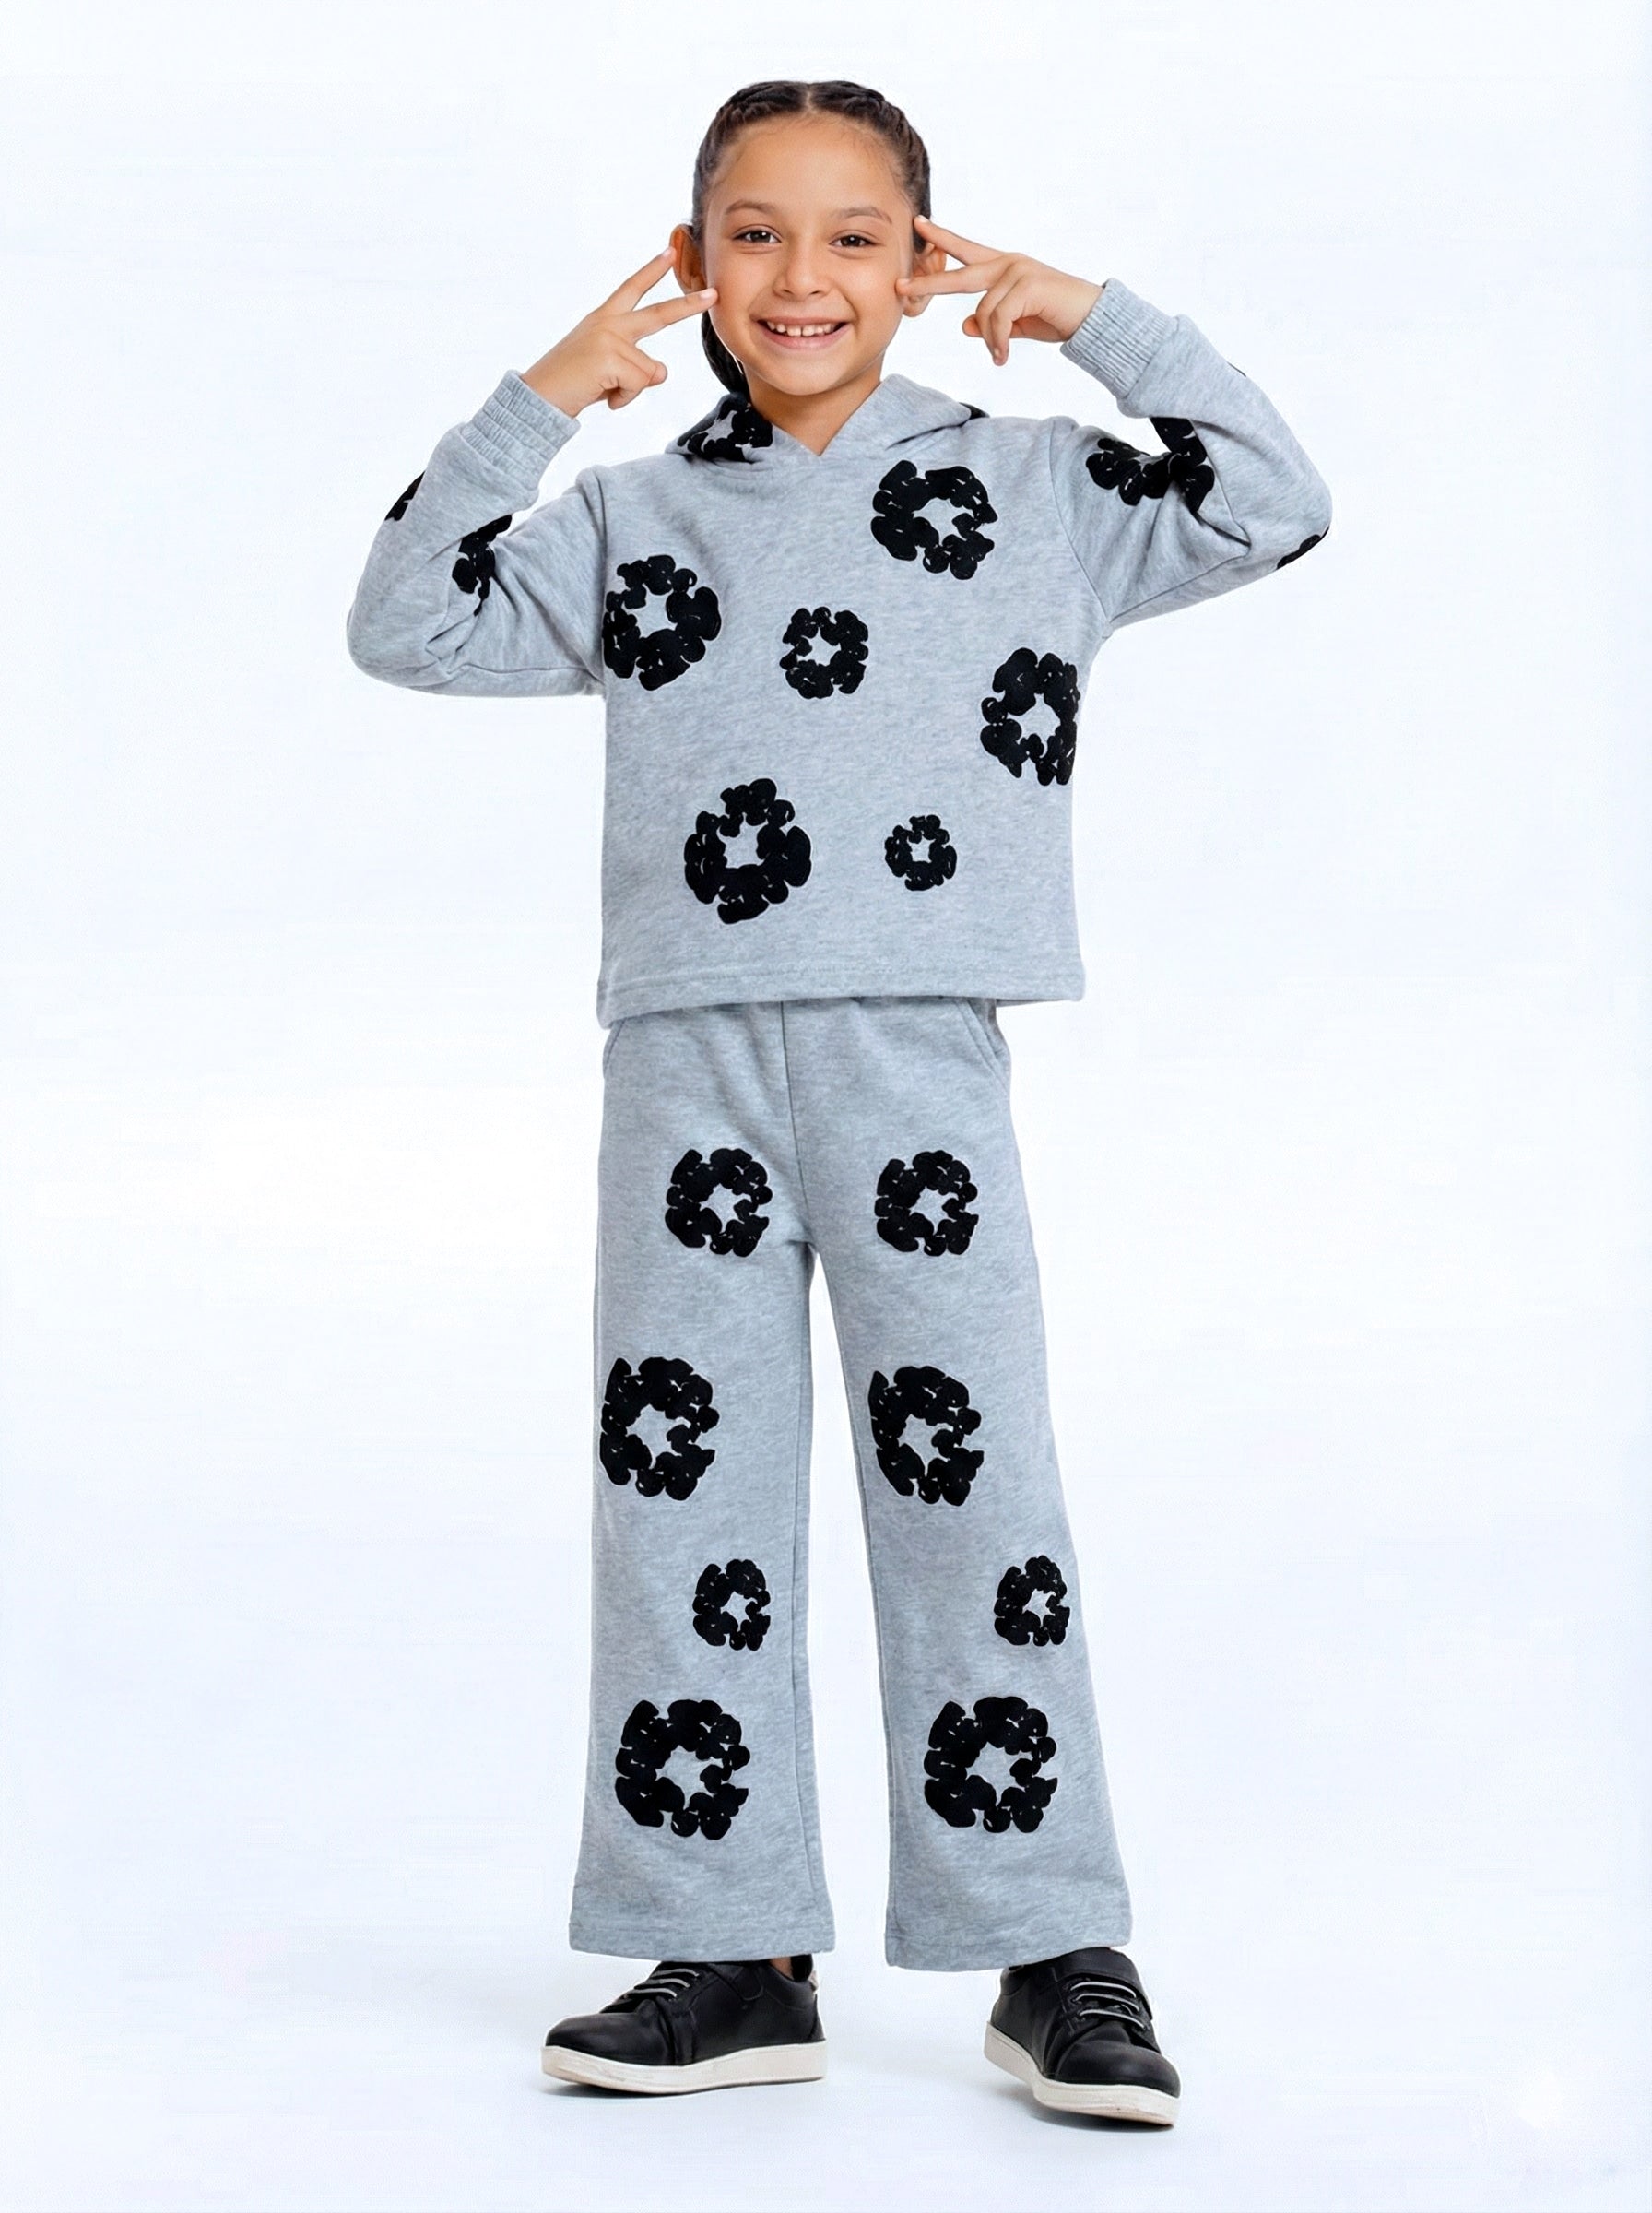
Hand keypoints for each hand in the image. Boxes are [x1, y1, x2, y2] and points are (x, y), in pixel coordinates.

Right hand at [521, 249, 716, 414]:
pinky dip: (624, 399)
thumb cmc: (571, 385)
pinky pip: (639, 384)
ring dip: (631, 390)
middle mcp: (607, 323)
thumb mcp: (608, 371)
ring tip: (603, 390)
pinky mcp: (609, 358)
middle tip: (714, 294)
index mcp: (603, 320)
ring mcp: (609, 338)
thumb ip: (636, 366)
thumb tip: (661, 371)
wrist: (539, 398)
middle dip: (688, 305)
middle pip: (658, 314)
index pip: (631, 289)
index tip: (670, 252)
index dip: (652, 271)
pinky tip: (602, 396)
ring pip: (650, 370)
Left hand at [895, 217, 1102, 363]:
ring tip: (1000, 355)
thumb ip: (991, 323)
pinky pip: (998, 320)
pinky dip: (999, 342)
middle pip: (959, 274)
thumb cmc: (1055, 317)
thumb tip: (965, 325)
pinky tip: (1004, 357)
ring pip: (982, 311)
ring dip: (990, 340)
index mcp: (1003, 266)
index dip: (942, 239)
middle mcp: (1008, 263)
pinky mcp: (1028, 285)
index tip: (919, 226)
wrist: (1091, 317)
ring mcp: (1018, 271)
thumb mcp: (1017, 322)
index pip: (966, 250)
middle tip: (899, 285)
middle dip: (929, 282)